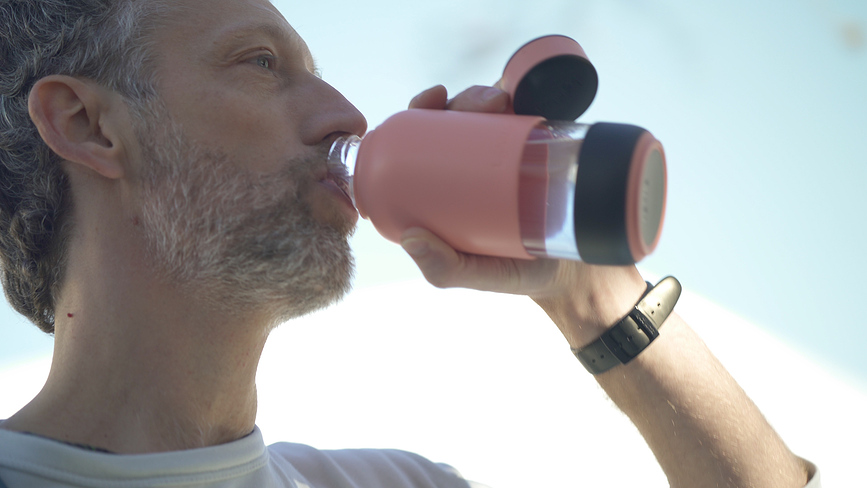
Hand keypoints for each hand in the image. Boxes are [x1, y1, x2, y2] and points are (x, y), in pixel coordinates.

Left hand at [401, 85, 647, 347]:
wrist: (580, 274)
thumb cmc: (518, 274)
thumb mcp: (477, 275)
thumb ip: (445, 269)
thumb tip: (410, 238)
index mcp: (450, 188)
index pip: (426, 141)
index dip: (421, 112)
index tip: (431, 100)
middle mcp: (478, 166)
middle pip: (460, 119)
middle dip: (463, 99)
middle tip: (483, 106)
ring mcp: (512, 157)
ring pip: (494, 114)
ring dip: (489, 93)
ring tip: (501, 100)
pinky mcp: (544, 152)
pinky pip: (530, 117)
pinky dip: (523, 94)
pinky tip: (517, 88)